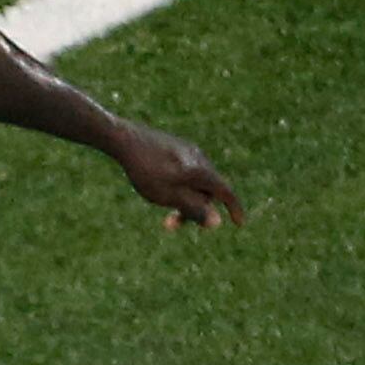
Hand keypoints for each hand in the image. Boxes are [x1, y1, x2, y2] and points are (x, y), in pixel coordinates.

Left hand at [111, 124, 245, 229]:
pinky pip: (185, 172)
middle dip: (193, 210)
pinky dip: (178, 186)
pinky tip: (157, 186)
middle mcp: (201, 159)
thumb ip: (194, 209)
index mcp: (202, 172)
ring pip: (195, 181)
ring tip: (159, 203)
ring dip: (183, 198)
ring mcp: (188, 151)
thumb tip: (217, 222)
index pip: (226, 193)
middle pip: (207, 191)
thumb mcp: (169, 196)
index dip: (234, 209)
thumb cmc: (146, 171)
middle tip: (169, 225)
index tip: (239, 223)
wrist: (124, 139)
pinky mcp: (175, 147)